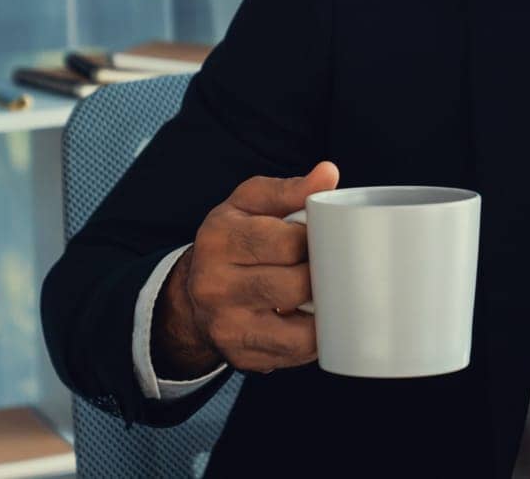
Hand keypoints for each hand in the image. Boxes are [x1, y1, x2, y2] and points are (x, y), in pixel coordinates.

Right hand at [154, 161, 338, 378]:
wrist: (195, 292)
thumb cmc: (236, 238)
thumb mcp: (251, 204)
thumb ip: (290, 188)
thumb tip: (328, 174)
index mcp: (219, 238)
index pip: (286, 242)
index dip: (316, 241)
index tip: (324, 238)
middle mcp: (214, 285)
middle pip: (294, 286)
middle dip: (323, 276)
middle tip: (334, 267)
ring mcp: (225, 326)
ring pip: (298, 329)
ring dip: (324, 312)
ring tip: (330, 294)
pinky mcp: (240, 356)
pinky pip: (294, 354)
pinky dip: (315, 339)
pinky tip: (318, 320)